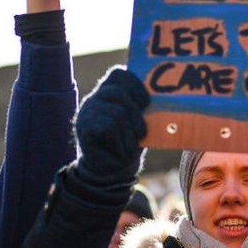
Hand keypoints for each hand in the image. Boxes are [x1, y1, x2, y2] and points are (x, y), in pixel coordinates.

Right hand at [74, 67, 149, 183]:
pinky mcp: (84, 128)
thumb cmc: (128, 144)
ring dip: (130, 134)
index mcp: (109, 92)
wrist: (109, 173)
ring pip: (116, 113)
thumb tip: (163, 98)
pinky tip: (120, 152)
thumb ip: (144, 109)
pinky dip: (120, 142)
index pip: (119, 74)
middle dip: (135, 113)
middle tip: (141, 132)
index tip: (146, 103)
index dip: (135, 85)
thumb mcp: (139, 123)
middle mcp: (95, 98)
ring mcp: (87, 112)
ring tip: (130, 147)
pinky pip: (109, 128)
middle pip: (118, 92)